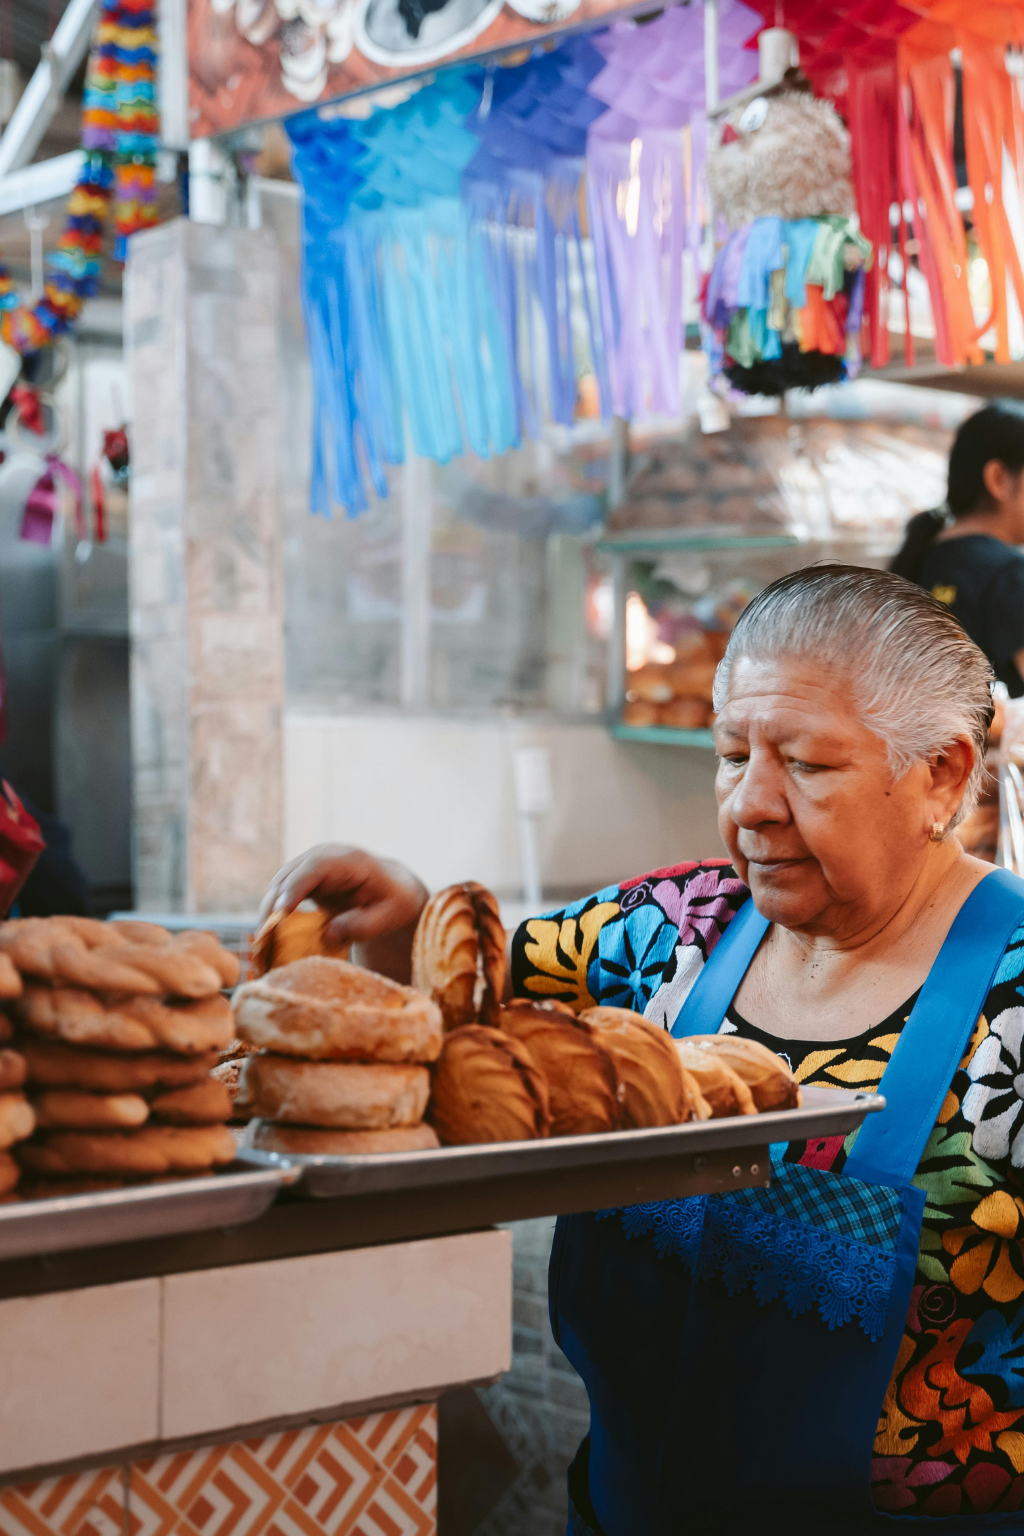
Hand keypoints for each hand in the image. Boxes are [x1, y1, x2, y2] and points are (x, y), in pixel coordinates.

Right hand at [258, 845, 428, 981]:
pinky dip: (274, 913)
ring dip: (269, 911)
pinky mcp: (305, 880)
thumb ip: (364, 925)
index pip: (316, 866)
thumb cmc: (396, 902)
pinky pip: (282, 893)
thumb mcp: (390, 916)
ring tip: (263, 943)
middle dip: (274, 904)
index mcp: (351, 860)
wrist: (396, 889)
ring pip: (280, 884)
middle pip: (290, 874)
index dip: (296, 887)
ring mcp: (313, 866)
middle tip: (264, 938)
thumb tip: (329, 934)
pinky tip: (270, 938)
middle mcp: (327, 856)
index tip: (281, 913)